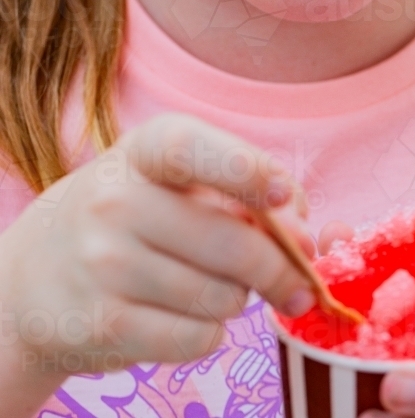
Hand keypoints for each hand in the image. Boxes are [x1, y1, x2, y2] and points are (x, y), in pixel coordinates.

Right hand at [0, 113, 315, 387]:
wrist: (38, 273)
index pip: (194, 149)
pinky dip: (210, 332)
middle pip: (232, 243)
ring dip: (238, 299)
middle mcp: (117, 199)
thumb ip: (246, 194)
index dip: (247, 171)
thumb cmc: (135, 214)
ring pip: (221, 296)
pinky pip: (196, 338)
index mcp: (146, 149)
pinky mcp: (102, 323)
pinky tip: (188, 314)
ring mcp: (104, 263)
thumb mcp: (178, 181)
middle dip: (279, 268)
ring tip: (215, 286)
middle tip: (296, 283)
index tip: (285, 197)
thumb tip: (304, 238)